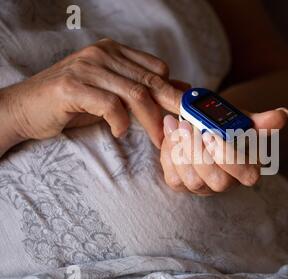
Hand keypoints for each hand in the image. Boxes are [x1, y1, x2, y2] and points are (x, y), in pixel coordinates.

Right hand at [0, 38, 183, 149]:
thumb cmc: (72, 103)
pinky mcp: (71, 86)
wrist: (25, 108)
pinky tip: (118, 131)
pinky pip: (110, 104)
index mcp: (114, 51)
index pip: (157, 68)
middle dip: (171, 108)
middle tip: (182, 130)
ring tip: (156, 139)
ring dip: (150, 121)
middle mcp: (101, 54)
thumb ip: (143, 90)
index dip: (174, 92)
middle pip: (150, 81)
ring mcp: (86, 67)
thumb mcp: (113, 95)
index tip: (185, 114)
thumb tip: (182, 90)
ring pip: (135, 93)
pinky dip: (120, 121)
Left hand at [160, 108, 287, 194]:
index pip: (247, 174)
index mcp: (247, 170)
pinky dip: (169, 153)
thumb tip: (282, 115)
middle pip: (217, 180)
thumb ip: (262, 121)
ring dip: (182, 151)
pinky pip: (174, 177)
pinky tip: (170, 132)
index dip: (229, 157)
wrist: (204, 130)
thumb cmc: (228, 129)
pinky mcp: (181, 184)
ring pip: (192, 180)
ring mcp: (203, 187)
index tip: (212, 133)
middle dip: (201, 153)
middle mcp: (226, 183)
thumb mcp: (245, 122)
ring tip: (176, 123)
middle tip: (188, 125)